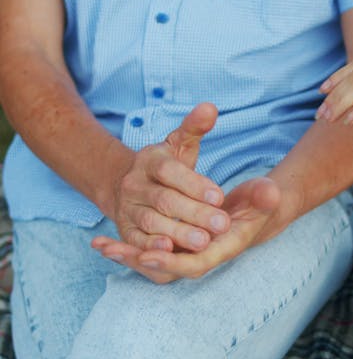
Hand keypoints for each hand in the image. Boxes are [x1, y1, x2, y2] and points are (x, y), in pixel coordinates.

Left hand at [93, 175, 280, 283]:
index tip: (148, 255)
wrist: (253, 211)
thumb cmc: (258, 202)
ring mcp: (187, 253)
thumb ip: (264, 195)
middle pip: (167, 267)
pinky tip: (101, 241)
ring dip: (127, 255)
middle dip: (141, 260)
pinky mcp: (177, 247)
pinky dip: (126, 248)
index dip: (171, 262)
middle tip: (115, 250)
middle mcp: (203, 256)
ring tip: (101, 245)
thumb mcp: (262, 195)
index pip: (195, 263)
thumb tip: (270, 192)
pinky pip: (148, 251)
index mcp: (223, 248)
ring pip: (154, 261)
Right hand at [94, 103, 230, 255]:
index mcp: (151, 161)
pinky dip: (151, 246)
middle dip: (194, 213)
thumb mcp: (178, 145)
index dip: (194, 184)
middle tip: (222, 225)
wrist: (124, 186)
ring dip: (177, 232)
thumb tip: (210, 108)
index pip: (171, 171)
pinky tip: (170, 251)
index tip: (220, 196)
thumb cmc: (165, 168)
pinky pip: (137, 239)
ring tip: (203, 242)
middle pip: (164, 200)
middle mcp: (135, 184)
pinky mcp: (125, 230)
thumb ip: (194, 128)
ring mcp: (128, 208)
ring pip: (152, 221)